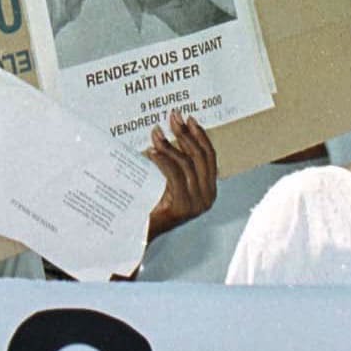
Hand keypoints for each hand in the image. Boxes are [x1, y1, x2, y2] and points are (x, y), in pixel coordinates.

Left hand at [145, 112, 216, 239]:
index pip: (209, 156)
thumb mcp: (171, 180)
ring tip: (156, 132)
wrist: (141, 232)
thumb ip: (179, 163)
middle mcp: (208, 197)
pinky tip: (152, 151)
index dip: (200, 135)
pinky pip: (175, 176)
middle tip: (173, 117)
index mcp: (209, 190)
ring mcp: (197, 204)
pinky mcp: (183, 207)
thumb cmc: (153, 204)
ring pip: (187, 165)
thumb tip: (176, 130)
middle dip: (186, 134)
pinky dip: (163, 160)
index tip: (189, 119)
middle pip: (200, 157)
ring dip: (170, 145)